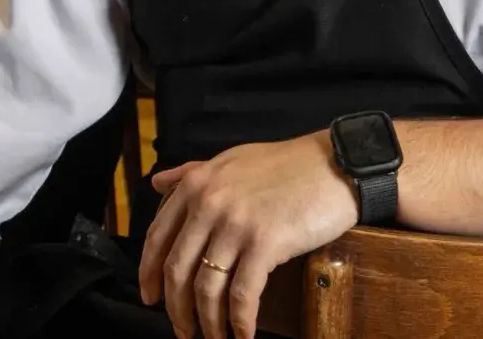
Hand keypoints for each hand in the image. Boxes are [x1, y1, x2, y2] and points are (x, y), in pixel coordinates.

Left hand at [139, 132, 356, 338]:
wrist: (333, 165)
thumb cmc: (285, 164)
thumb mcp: (231, 160)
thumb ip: (192, 173)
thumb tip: (156, 182)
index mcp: (197, 183)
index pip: (158, 236)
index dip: (149, 273)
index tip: (150, 297)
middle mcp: (209, 202)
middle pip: (177, 269)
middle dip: (176, 309)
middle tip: (183, 331)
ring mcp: (236, 223)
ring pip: (206, 288)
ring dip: (207, 324)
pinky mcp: (265, 243)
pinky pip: (241, 295)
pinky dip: (239, 323)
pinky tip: (244, 336)